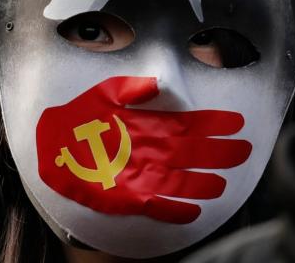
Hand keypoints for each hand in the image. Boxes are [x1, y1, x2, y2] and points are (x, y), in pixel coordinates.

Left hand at [35, 76, 250, 223]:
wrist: (51, 144)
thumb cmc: (80, 116)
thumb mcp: (105, 94)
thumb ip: (132, 89)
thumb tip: (157, 83)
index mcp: (153, 124)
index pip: (192, 124)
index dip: (215, 124)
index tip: (236, 122)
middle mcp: (154, 150)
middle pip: (194, 153)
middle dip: (219, 153)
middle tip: (243, 151)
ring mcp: (144, 174)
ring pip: (181, 180)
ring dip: (202, 183)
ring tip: (222, 183)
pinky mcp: (129, 196)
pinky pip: (157, 205)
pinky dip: (174, 210)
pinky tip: (193, 211)